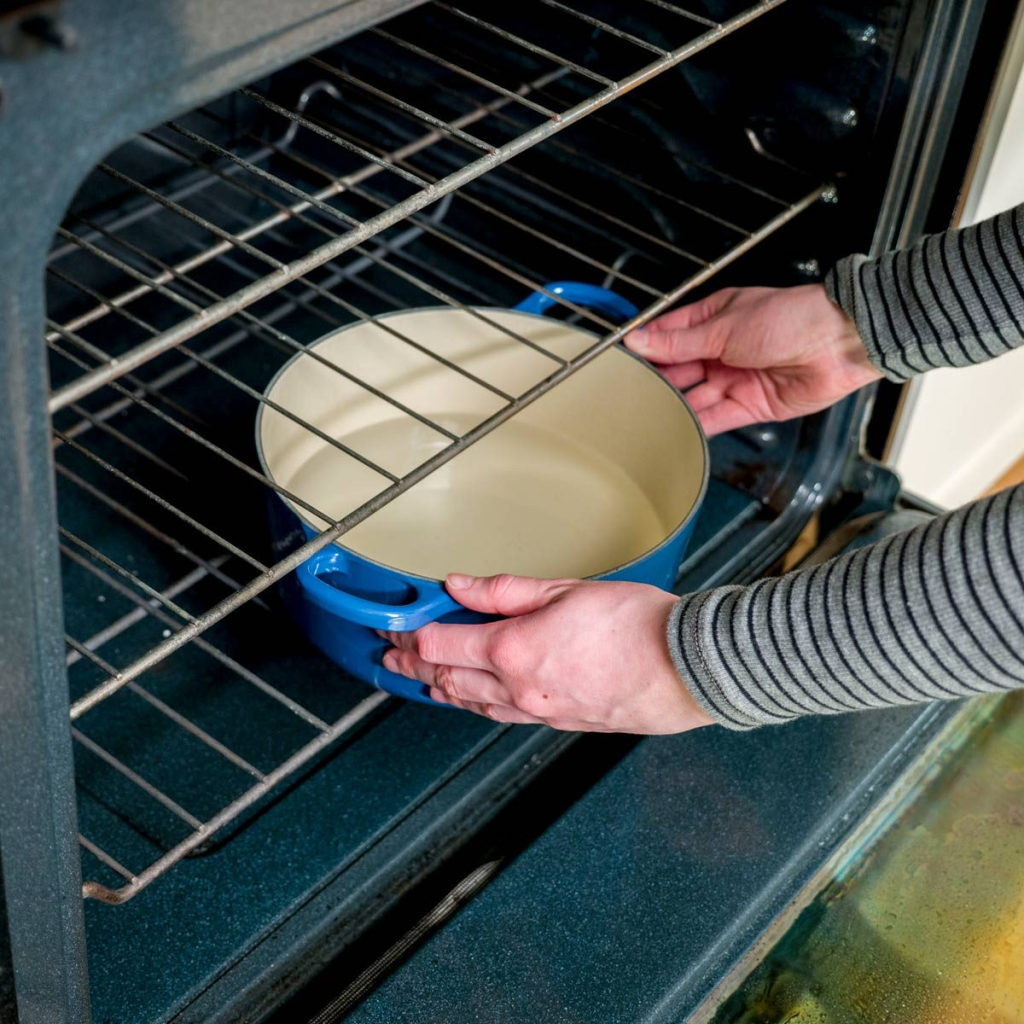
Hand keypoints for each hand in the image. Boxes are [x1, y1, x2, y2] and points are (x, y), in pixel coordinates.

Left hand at [379, 574, 714, 733]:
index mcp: (513, 650)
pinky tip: (474, 699)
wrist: (686, 668)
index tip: (393, 626)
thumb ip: (505, 590)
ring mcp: (538, 710)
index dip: (409, 635)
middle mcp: (518, 688)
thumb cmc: (637, 625)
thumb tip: (460, 584)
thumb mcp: (565, 589)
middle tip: (391, 656)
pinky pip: (502, 716)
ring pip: (472, 704)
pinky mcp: (559, 721)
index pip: (441, 644)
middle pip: (448, 679)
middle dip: (414, 666)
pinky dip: (476, 705)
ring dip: (441, 689)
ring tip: (422, 680)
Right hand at [624, 283, 880, 435]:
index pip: (669, 334)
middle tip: (626, 394)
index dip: (645, 347)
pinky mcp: (750, 405)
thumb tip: (639, 340)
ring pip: (695, 396)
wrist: (839, 342)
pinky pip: (716, 418)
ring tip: (645, 416)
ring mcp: (736, 378)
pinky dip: (696, 425)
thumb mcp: (724, 327)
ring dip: (673, 406)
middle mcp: (723, 349)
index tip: (619, 360)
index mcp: (715, 319)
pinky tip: (675, 431)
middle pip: (679, 369)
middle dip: (656, 381)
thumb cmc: (792, 318)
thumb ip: (678, 341)